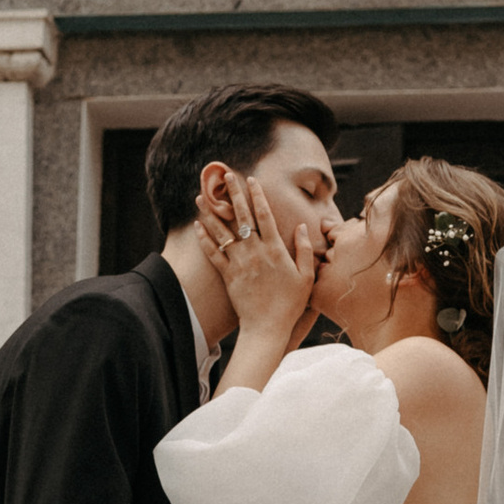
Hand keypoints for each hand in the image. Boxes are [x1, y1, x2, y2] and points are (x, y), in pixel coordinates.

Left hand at [198, 170, 319, 351]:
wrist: (267, 327)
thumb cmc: (290, 303)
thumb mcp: (306, 276)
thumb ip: (303, 250)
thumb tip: (301, 227)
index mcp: (275, 249)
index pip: (265, 215)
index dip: (257, 195)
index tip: (251, 179)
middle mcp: (255, 252)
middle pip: (242, 217)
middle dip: (234, 194)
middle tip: (226, 176)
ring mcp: (240, 263)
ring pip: (222, 232)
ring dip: (211, 213)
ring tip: (202, 196)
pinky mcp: (228, 275)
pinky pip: (213, 253)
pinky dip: (204, 239)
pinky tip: (197, 225)